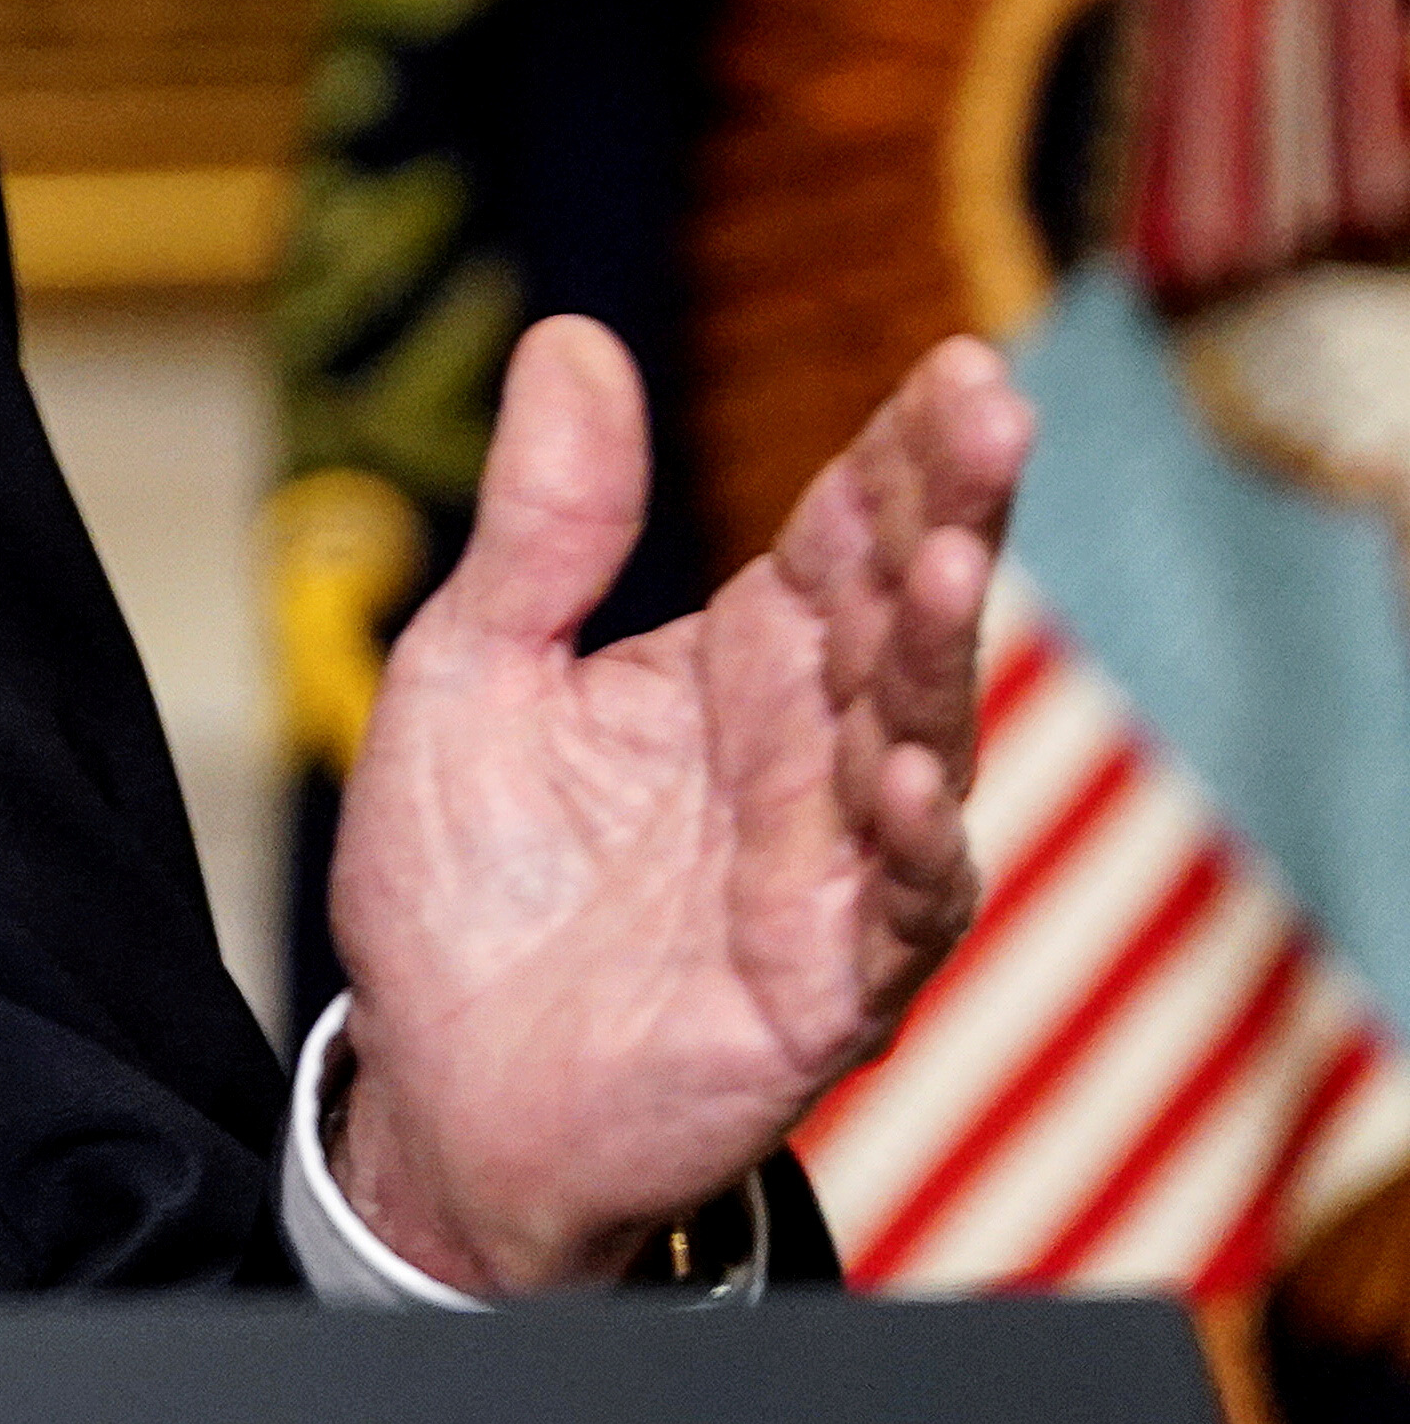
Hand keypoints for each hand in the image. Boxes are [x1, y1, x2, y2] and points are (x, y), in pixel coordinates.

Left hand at [324, 316, 1026, 1291]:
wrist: (433, 1086)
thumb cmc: (463, 875)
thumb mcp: (470, 665)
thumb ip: (541, 522)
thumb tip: (569, 338)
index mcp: (736, 664)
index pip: (842, 536)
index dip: (902, 453)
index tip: (959, 365)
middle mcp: (805, 755)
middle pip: (900, 616)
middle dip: (951, 511)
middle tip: (989, 411)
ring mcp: (826, 871)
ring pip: (917, 744)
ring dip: (937, 655)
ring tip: (949, 559)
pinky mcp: (820, 989)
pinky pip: (893, 912)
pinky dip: (910, 846)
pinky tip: (901, 777)